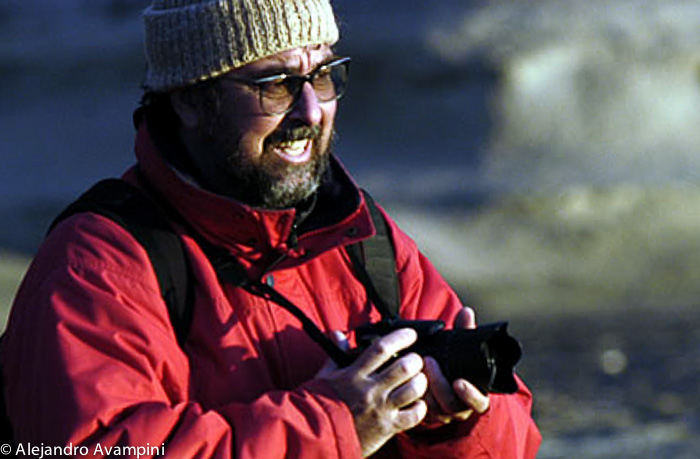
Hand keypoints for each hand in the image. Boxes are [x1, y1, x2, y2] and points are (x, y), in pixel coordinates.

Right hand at [316, 329, 428, 456]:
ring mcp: (380, 409)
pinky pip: (413, 416)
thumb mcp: (325, 376)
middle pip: (404, 368)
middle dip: (415, 360)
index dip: (400, 338)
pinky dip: (420, 408)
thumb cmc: (321, 404)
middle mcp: (370, 390)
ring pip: (412, 390)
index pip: (382, 349)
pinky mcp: (387, 427)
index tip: (410, 334)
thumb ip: (336, 354)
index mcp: (354, 374)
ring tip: (418, 379)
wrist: (319, 436)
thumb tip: (339, 335)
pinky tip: (416, 403)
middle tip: (415, 359)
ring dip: (420, 381)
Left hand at [423, 307, 489, 424]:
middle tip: (429, 362)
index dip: (470, 395)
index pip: (479, 403)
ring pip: (434, 409)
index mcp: (476, 396)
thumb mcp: (463, 349)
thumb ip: (466, 331)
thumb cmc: (458, 364)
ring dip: (424, 388)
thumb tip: (466, 311)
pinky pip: (419, 409)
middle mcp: (461, 408)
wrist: (445, 379)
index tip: (459, 381)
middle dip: (439, 385)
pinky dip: (413, 395)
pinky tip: (406, 378)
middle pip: (451, 405)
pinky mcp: (426, 413)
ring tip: (417, 366)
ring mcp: (443, 413)